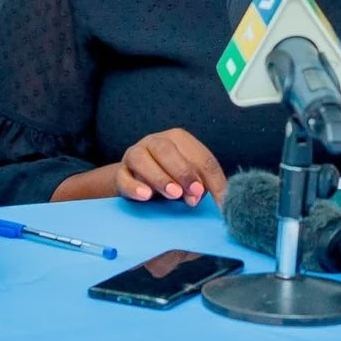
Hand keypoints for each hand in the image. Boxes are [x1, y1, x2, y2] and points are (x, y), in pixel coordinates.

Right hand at [112, 129, 227, 205]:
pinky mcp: (120, 172)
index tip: (220, 200)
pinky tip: (146, 196)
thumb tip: (213, 200)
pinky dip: (135, 186)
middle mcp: (155, 141)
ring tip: (173, 194)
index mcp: (179, 139)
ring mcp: (135, 154)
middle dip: (184, 173)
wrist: (136, 183)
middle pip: (168, 151)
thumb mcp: (190, 180)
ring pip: (142, 159)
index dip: (211, 179)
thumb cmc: (171, 179)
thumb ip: (203, 187)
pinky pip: (124, 177)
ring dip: (160, 177)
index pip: (200, 156)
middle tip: (195, 194)